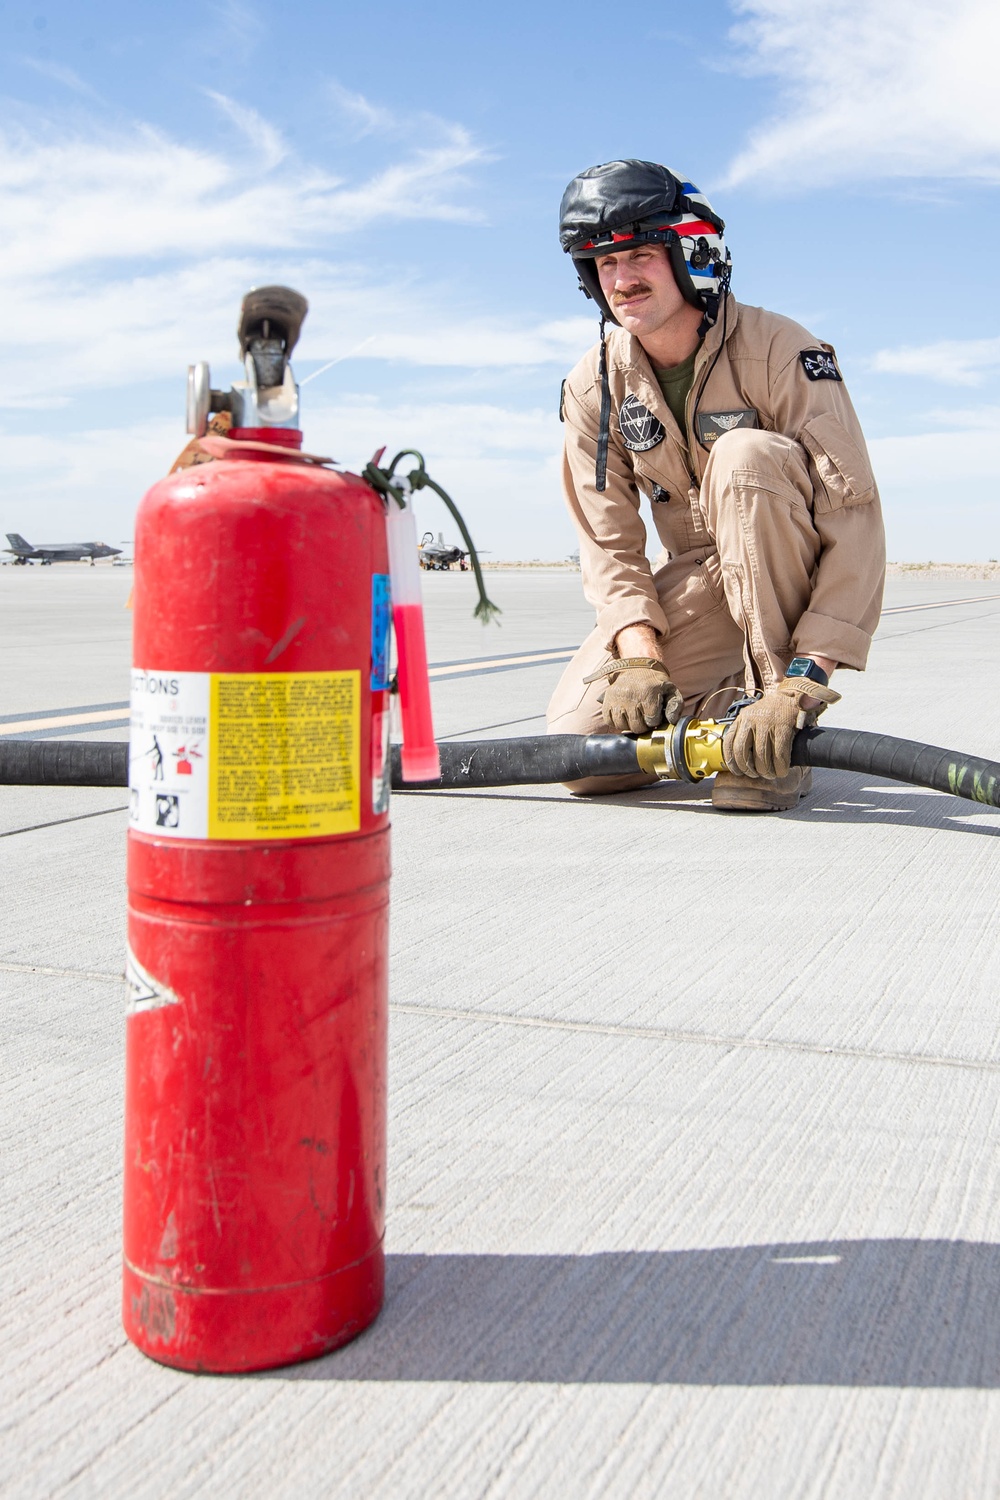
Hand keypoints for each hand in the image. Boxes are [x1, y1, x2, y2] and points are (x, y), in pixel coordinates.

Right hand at [585, 658, 683, 733]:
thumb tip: (672, 721)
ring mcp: (616, 698)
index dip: (655, 721)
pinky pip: (609, 720)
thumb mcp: (671, 690)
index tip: (655, 713)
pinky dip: (616, 721)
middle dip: (643, 725)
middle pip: (637, 727)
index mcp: (648, 693)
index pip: (652, 721)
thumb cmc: (655, 683)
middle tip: (645, 716)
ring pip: (622, 726)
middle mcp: (630, 695)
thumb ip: (676, 706)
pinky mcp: (607, 699)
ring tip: (634, 716)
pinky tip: (623, 715)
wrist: (637, 666)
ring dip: (629, 725)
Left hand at [723, 678, 839, 777]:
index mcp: (742, 718)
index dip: (731, 761)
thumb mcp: (755, 716)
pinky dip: (781, 766)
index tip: (737, 772)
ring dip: (766, 770)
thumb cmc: (775, 710)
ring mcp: (767, 723)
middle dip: (749, 769)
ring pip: (761, 756)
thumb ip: (747, 731)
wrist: (795, 693)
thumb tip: (743, 758)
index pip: (729, 743)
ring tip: (771, 774)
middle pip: (743, 753)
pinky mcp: (783, 727)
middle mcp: (751, 720)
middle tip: (757, 775)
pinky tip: (782, 770)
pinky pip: (779, 754)